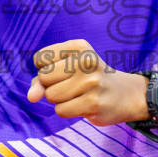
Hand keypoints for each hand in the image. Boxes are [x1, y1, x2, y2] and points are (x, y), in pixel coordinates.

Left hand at [27, 39, 147, 125]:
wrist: (126, 95)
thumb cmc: (90, 79)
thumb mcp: (69, 68)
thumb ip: (42, 78)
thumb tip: (31, 96)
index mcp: (79, 46)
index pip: (40, 59)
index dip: (47, 69)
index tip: (66, 70)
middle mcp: (86, 61)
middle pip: (44, 77)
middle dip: (52, 85)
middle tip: (73, 84)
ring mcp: (91, 82)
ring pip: (51, 96)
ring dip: (60, 100)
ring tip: (79, 94)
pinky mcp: (93, 103)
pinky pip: (61, 110)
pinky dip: (67, 110)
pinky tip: (83, 104)